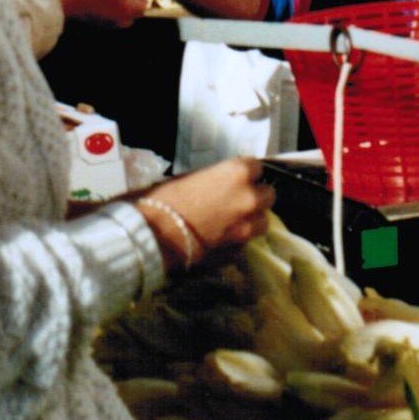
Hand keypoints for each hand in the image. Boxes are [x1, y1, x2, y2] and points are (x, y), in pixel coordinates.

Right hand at [134, 157, 273, 267]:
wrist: (150, 238)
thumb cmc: (161, 200)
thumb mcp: (187, 179)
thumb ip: (212, 180)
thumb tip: (216, 185)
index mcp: (237, 174)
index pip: (256, 167)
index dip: (245, 173)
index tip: (235, 178)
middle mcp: (249, 199)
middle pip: (268, 195)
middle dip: (255, 196)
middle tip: (236, 200)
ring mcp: (246, 229)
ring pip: (262, 222)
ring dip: (251, 220)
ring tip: (232, 223)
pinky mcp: (237, 252)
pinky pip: (244, 243)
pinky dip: (235, 241)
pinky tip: (218, 241)